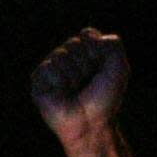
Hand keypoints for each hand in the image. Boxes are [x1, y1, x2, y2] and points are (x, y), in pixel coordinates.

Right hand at [31, 27, 129, 145]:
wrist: (91, 123)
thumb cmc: (104, 98)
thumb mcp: (118, 68)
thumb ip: (113, 44)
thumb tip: (89, 34)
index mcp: (85, 52)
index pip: (87, 34)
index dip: (96, 50)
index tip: (100, 69)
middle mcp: (67, 57)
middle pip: (74, 43)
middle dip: (85, 64)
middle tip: (86, 84)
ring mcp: (52, 67)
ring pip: (60, 54)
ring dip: (73, 75)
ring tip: (74, 90)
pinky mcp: (39, 79)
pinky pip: (48, 67)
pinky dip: (60, 81)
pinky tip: (62, 93)